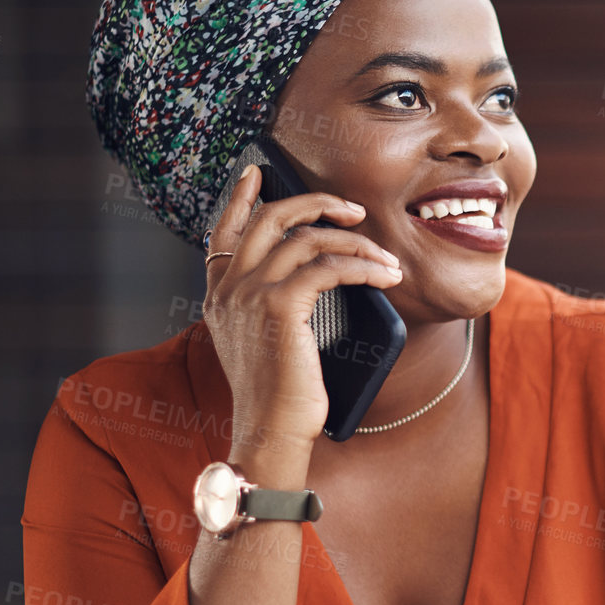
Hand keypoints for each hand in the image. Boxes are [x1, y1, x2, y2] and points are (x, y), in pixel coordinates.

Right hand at [202, 163, 402, 454]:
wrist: (270, 432)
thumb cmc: (279, 396)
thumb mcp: (264, 343)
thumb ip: (271, 305)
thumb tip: (316, 273)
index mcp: (220, 295)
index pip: (224, 231)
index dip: (241, 197)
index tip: (256, 172)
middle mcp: (228, 288)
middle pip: (270, 218)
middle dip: (315, 203)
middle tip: (352, 209)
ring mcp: (249, 294)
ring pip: (308, 239)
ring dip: (356, 242)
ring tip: (385, 256)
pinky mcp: (279, 306)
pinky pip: (329, 267)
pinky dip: (363, 266)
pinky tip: (385, 275)